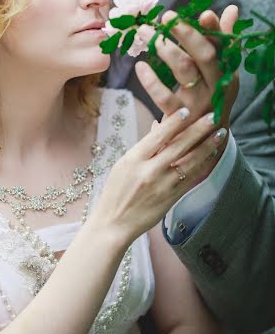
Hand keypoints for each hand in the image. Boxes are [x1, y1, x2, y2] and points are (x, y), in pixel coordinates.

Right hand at [96, 107, 225, 243]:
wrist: (114, 223)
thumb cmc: (116, 191)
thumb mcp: (124, 165)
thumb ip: (144, 147)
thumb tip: (158, 126)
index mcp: (133, 160)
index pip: (157, 136)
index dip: (173, 122)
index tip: (187, 110)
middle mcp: (149, 171)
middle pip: (178, 146)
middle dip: (198, 129)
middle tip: (212, 116)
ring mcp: (162, 186)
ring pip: (189, 162)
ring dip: (207, 146)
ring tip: (219, 134)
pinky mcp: (171, 198)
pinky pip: (191, 178)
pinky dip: (202, 165)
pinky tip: (211, 155)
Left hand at [134, 5, 238, 149]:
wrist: (204, 142)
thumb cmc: (211, 97)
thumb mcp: (221, 72)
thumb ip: (223, 40)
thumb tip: (230, 9)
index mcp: (225, 72)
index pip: (223, 47)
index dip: (215, 30)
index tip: (203, 14)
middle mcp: (215, 86)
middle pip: (204, 55)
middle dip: (187, 33)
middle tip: (167, 16)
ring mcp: (198, 102)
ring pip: (183, 71)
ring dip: (164, 48)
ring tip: (144, 32)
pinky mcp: (179, 117)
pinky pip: (164, 97)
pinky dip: (150, 81)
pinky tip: (140, 66)